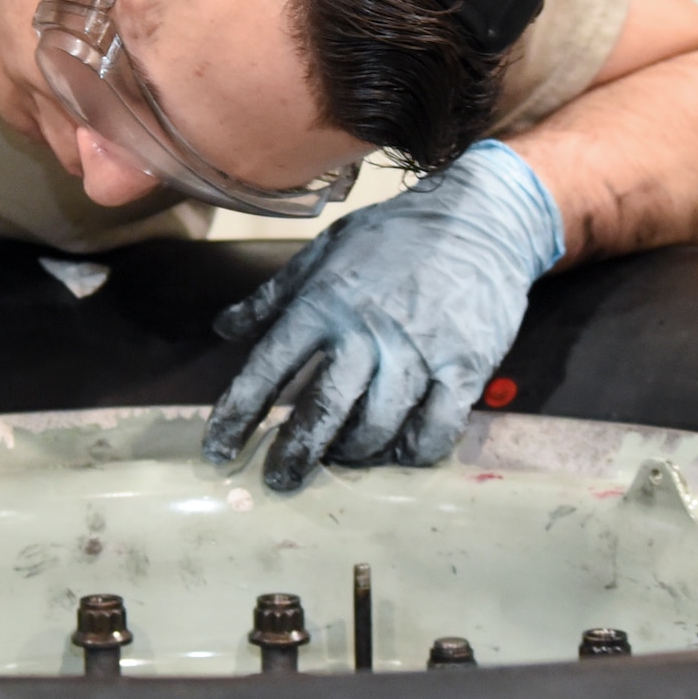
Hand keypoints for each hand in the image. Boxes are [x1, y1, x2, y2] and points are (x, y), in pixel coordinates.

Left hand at [201, 140, 564, 488]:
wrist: (480, 217)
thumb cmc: (393, 235)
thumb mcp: (324, 252)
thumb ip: (272, 296)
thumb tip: (223, 329)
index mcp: (324, 301)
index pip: (269, 366)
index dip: (238, 412)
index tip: (217, 450)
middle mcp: (367, 330)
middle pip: (323, 408)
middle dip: (295, 452)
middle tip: (278, 481)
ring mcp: (419, 351)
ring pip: (379, 426)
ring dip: (355, 454)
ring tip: (340, 459)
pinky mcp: (465, 367)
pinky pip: (436, 429)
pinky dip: (413, 452)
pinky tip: (398, 453)